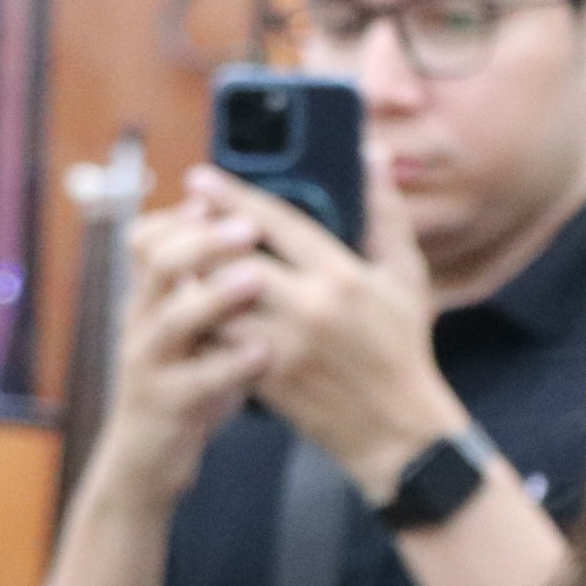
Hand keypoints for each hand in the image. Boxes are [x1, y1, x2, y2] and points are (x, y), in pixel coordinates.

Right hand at [74, 193, 273, 511]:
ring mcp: (149, 365)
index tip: (218, 194)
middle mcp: (142, 323)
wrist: (147, 460)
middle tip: (247, 226)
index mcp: (151, 298)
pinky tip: (264, 352)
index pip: (150, 238)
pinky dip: (230, 364)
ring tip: (255, 278)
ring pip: (172, 320)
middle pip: (159, 265)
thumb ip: (214, 286)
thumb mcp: (194, 330)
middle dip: (203, 240)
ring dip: (214, 295)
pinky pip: (195, 382)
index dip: (181, 215)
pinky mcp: (164, 407)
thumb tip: (256, 227)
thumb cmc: (187, 384)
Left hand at [197, 154, 471, 502]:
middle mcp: (308, 310)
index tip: (201, 177)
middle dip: (200, 235)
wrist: (396, 430)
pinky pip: (219, 340)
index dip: (234, 196)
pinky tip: (195, 303)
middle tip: (180, 216)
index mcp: (342, 277)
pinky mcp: (265, 379)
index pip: (277, 223)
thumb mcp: (406, 278)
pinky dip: (204, 319)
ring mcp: (282, 347)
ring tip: (180, 258)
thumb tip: (372, 155)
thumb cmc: (403, 348)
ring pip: (216, 303)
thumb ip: (386, 214)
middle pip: (233, 260)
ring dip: (195, 279)